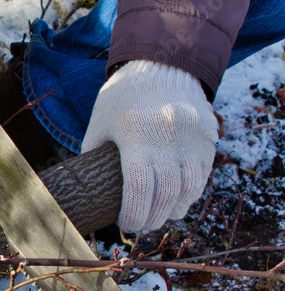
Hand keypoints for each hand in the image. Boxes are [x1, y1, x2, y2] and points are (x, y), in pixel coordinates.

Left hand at [82, 60, 218, 232]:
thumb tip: (81, 187)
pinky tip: (177, 202)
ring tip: (160, 217)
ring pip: (189, 188)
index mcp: (136, 132)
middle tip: (141, 226)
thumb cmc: (122, 97)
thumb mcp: (100, 122)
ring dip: (174, 210)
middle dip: (152, 217)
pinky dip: (190, 194)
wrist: (163, 64)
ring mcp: (193, 136)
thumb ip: (92, 153)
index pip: (138, 186)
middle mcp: (168, 135)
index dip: (132, 212)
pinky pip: (203, 175)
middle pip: (165, 193)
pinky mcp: (209, 136)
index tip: (125, 224)